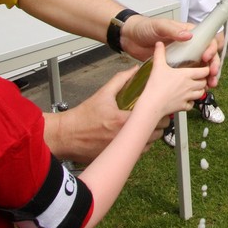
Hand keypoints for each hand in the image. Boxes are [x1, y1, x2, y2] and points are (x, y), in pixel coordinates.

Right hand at [44, 65, 167, 162]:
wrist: (66, 135)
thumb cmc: (82, 117)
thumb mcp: (102, 94)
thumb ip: (121, 80)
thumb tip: (134, 70)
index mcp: (123, 121)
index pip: (154, 120)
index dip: (161, 115)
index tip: (160, 110)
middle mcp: (124, 138)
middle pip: (155, 135)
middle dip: (158, 126)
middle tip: (155, 118)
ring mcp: (120, 149)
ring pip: (147, 146)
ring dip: (150, 137)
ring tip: (146, 127)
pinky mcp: (115, 157)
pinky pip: (135, 154)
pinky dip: (139, 146)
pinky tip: (135, 137)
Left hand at [120, 15, 222, 87]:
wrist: (130, 38)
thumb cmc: (145, 28)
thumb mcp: (160, 27)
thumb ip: (173, 31)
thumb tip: (189, 36)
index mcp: (189, 33)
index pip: (207, 41)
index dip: (211, 50)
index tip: (206, 58)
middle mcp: (189, 46)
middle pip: (208, 56)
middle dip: (213, 66)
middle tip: (213, 75)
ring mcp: (183, 57)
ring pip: (201, 67)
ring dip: (208, 77)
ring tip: (210, 85)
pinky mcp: (176, 68)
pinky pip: (189, 76)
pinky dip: (196, 83)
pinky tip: (199, 89)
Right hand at [136, 42, 212, 118]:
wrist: (152, 104)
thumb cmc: (155, 85)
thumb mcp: (158, 66)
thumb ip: (160, 53)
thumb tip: (159, 43)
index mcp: (186, 75)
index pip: (205, 71)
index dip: (206, 69)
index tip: (204, 67)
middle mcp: (190, 86)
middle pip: (204, 82)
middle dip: (203, 80)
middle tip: (199, 77)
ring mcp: (187, 97)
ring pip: (201, 93)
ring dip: (199, 90)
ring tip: (195, 87)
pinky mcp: (183, 106)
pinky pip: (192, 105)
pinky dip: (191, 102)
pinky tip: (187, 99)